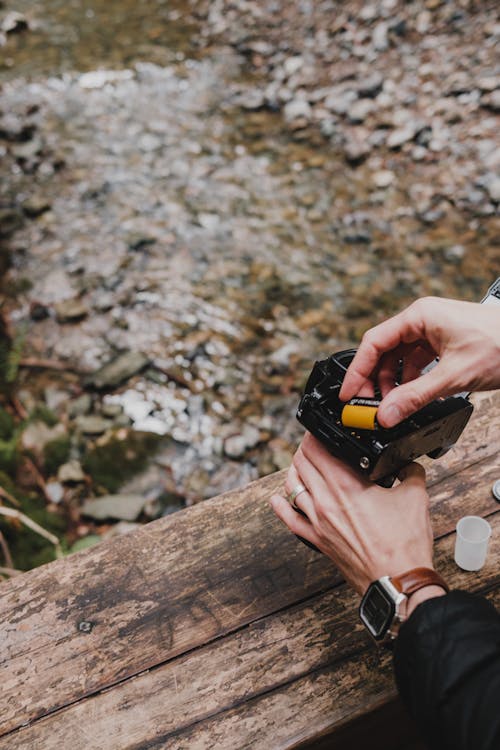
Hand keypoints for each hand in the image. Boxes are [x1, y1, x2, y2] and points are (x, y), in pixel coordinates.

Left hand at [270, 433, 434, 595]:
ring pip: (292, 487)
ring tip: (302, 464)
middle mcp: (325, 501)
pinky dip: (282, 506)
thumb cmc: (404, 545)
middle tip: (315, 443)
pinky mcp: (317, 541)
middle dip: (305, 449)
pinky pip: (290, 520)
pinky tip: (279, 498)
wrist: (398, 582)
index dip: (315, 434)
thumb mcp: (416, 497)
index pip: (316, 449)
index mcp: (346, 485)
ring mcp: (317, 522)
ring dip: (295, 471)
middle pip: (300, 463)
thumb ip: (410, 472)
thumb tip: (408, 463)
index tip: (320, 429)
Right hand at [339, 297, 499, 426]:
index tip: (346, 395)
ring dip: (392, 384)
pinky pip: (416, 363)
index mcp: (419, 316)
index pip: (373, 343)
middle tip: (366, 408)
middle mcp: (422, 320)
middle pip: (383, 352)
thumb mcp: (454, 376)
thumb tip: (386, 414)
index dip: (357, 371)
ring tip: (390, 408)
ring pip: (399, 359)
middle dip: (373, 381)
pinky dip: (410, 381)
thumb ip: (416, 397)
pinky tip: (410, 398)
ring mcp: (432, 331)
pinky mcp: (443, 343)